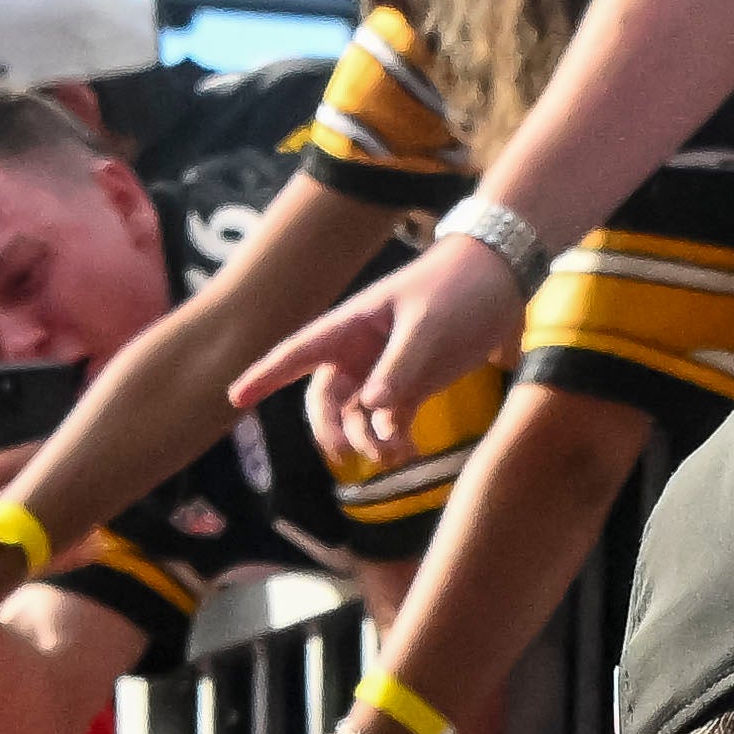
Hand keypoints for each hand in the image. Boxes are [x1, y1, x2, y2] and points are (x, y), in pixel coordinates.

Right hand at [263, 237, 522, 476]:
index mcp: (350, 325)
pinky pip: (389, 423)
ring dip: (368, 441)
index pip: (297, 352)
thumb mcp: (427, 326)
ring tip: (395, 454)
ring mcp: (384, 372)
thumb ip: (399, 367)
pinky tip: (408, 452)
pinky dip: (394, 439)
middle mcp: (359, 351)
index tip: (234, 398)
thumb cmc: (456, 288)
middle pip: (325, 399)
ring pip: (357, 417)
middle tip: (347, 453)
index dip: (263, 375)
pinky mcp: (412, 387)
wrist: (500, 280)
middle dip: (331, 429)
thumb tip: (372, 409)